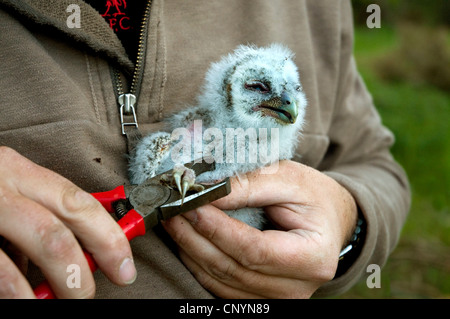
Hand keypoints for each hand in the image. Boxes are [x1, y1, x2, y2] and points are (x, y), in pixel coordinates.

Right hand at [0, 147, 135, 297]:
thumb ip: (42, 218)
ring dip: (49, 290)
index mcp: (19, 171)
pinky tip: (21, 301)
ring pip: (24, 257)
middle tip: (88, 296)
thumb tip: (82, 256)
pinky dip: (12, 294)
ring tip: (59, 304)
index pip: (79, 204)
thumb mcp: (10, 196)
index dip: (108, 238)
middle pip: (57, 232)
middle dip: (80, 273)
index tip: (124, 268)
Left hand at [162, 160, 357, 297]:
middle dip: (195, 238)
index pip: (254, 250)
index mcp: (312, 257)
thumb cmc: (313, 196)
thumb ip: (249, 185)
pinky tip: (187, 241)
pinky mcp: (261, 297)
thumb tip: (206, 192)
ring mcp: (278, 298)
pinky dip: (199, 263)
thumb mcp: (289, 179)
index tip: (189, 205)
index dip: (217, 229)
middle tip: (172, 211)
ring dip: (191, 251)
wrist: (329, 221)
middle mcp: (296, 287)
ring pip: (221, 281)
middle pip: (233, 269)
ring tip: (174, 222)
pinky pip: (221, 286)